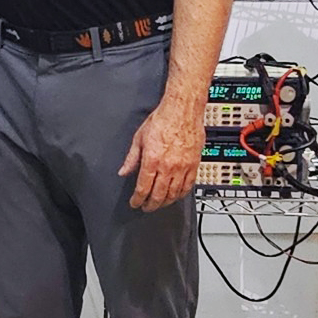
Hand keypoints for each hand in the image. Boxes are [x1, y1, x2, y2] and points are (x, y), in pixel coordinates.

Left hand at [119, 95, 203, 211]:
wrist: (183, 110)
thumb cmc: (163, 119)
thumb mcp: (139, 138)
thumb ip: (132, 158)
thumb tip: (124, 171)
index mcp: (152, 160)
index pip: (143, 188)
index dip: (138, 199)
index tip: (135, 203)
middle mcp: (168, 166)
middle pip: (159, 195)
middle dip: (151, 204)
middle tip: (146, 207)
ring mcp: (183, 167)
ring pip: (174, 193)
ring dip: (165, 202)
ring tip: (160, 203)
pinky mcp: (194, 164)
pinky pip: (188, 186)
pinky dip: (181, 194)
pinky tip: (176, 196)